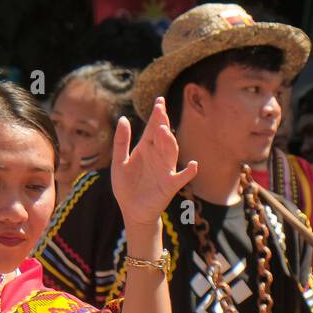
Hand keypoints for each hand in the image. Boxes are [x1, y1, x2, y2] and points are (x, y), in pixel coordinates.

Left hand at [110, 97, 196, 238]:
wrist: (131, 211)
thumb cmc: (126, 187)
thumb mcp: (119, 162)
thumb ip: (121, 142)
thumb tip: (123, 118)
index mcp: (146, 149)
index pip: (153, 129)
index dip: (157, 115)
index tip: (159, 101)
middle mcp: (158, 156)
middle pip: (163, 137)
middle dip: (162, 124)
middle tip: (160, 111)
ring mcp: (165, 170)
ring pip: (171, 152)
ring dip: (169, 142)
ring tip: (163, 131)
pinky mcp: (169, 185)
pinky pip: (181, 177)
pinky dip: (188, 172)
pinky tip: (193, 165)